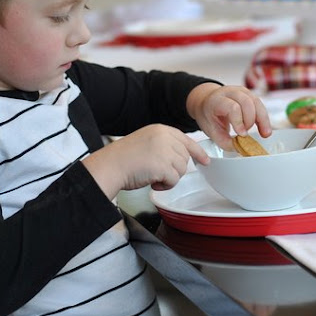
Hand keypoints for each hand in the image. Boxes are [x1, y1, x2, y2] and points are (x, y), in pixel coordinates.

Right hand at [82, 124, 209, 198]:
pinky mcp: (163, 165)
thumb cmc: (123, 158)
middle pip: (185, 158)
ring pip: (181, 170)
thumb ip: (164, 145)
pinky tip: (152, 182)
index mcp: (160, 130)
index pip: (186, 140)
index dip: (197, 151)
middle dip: (174, 169)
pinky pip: (174, 180)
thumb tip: (181, 157)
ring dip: (168, 177)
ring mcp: (164, 150)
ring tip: (152, 175)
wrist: (110, 166)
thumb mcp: (147, 142)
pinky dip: (164, 186)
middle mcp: (165, 137)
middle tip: (157, 171)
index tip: (205, 160)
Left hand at [187, 83, 271, 151]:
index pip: (232, 107)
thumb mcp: (211, 131)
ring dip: (262, 119)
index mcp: (216, 100)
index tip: (242, 135)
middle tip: (247, 134)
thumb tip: (242, 148)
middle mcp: (229, 92)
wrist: (206, 102)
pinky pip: (260, 104)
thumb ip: (225, 141)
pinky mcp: (249, 95)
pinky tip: (264, 128)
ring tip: (264, 134)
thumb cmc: (208, 116)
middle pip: (247, 102)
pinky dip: (263, 117)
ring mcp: (241, 91)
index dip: (239, 122)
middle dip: (250, 121)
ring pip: (256, 102)